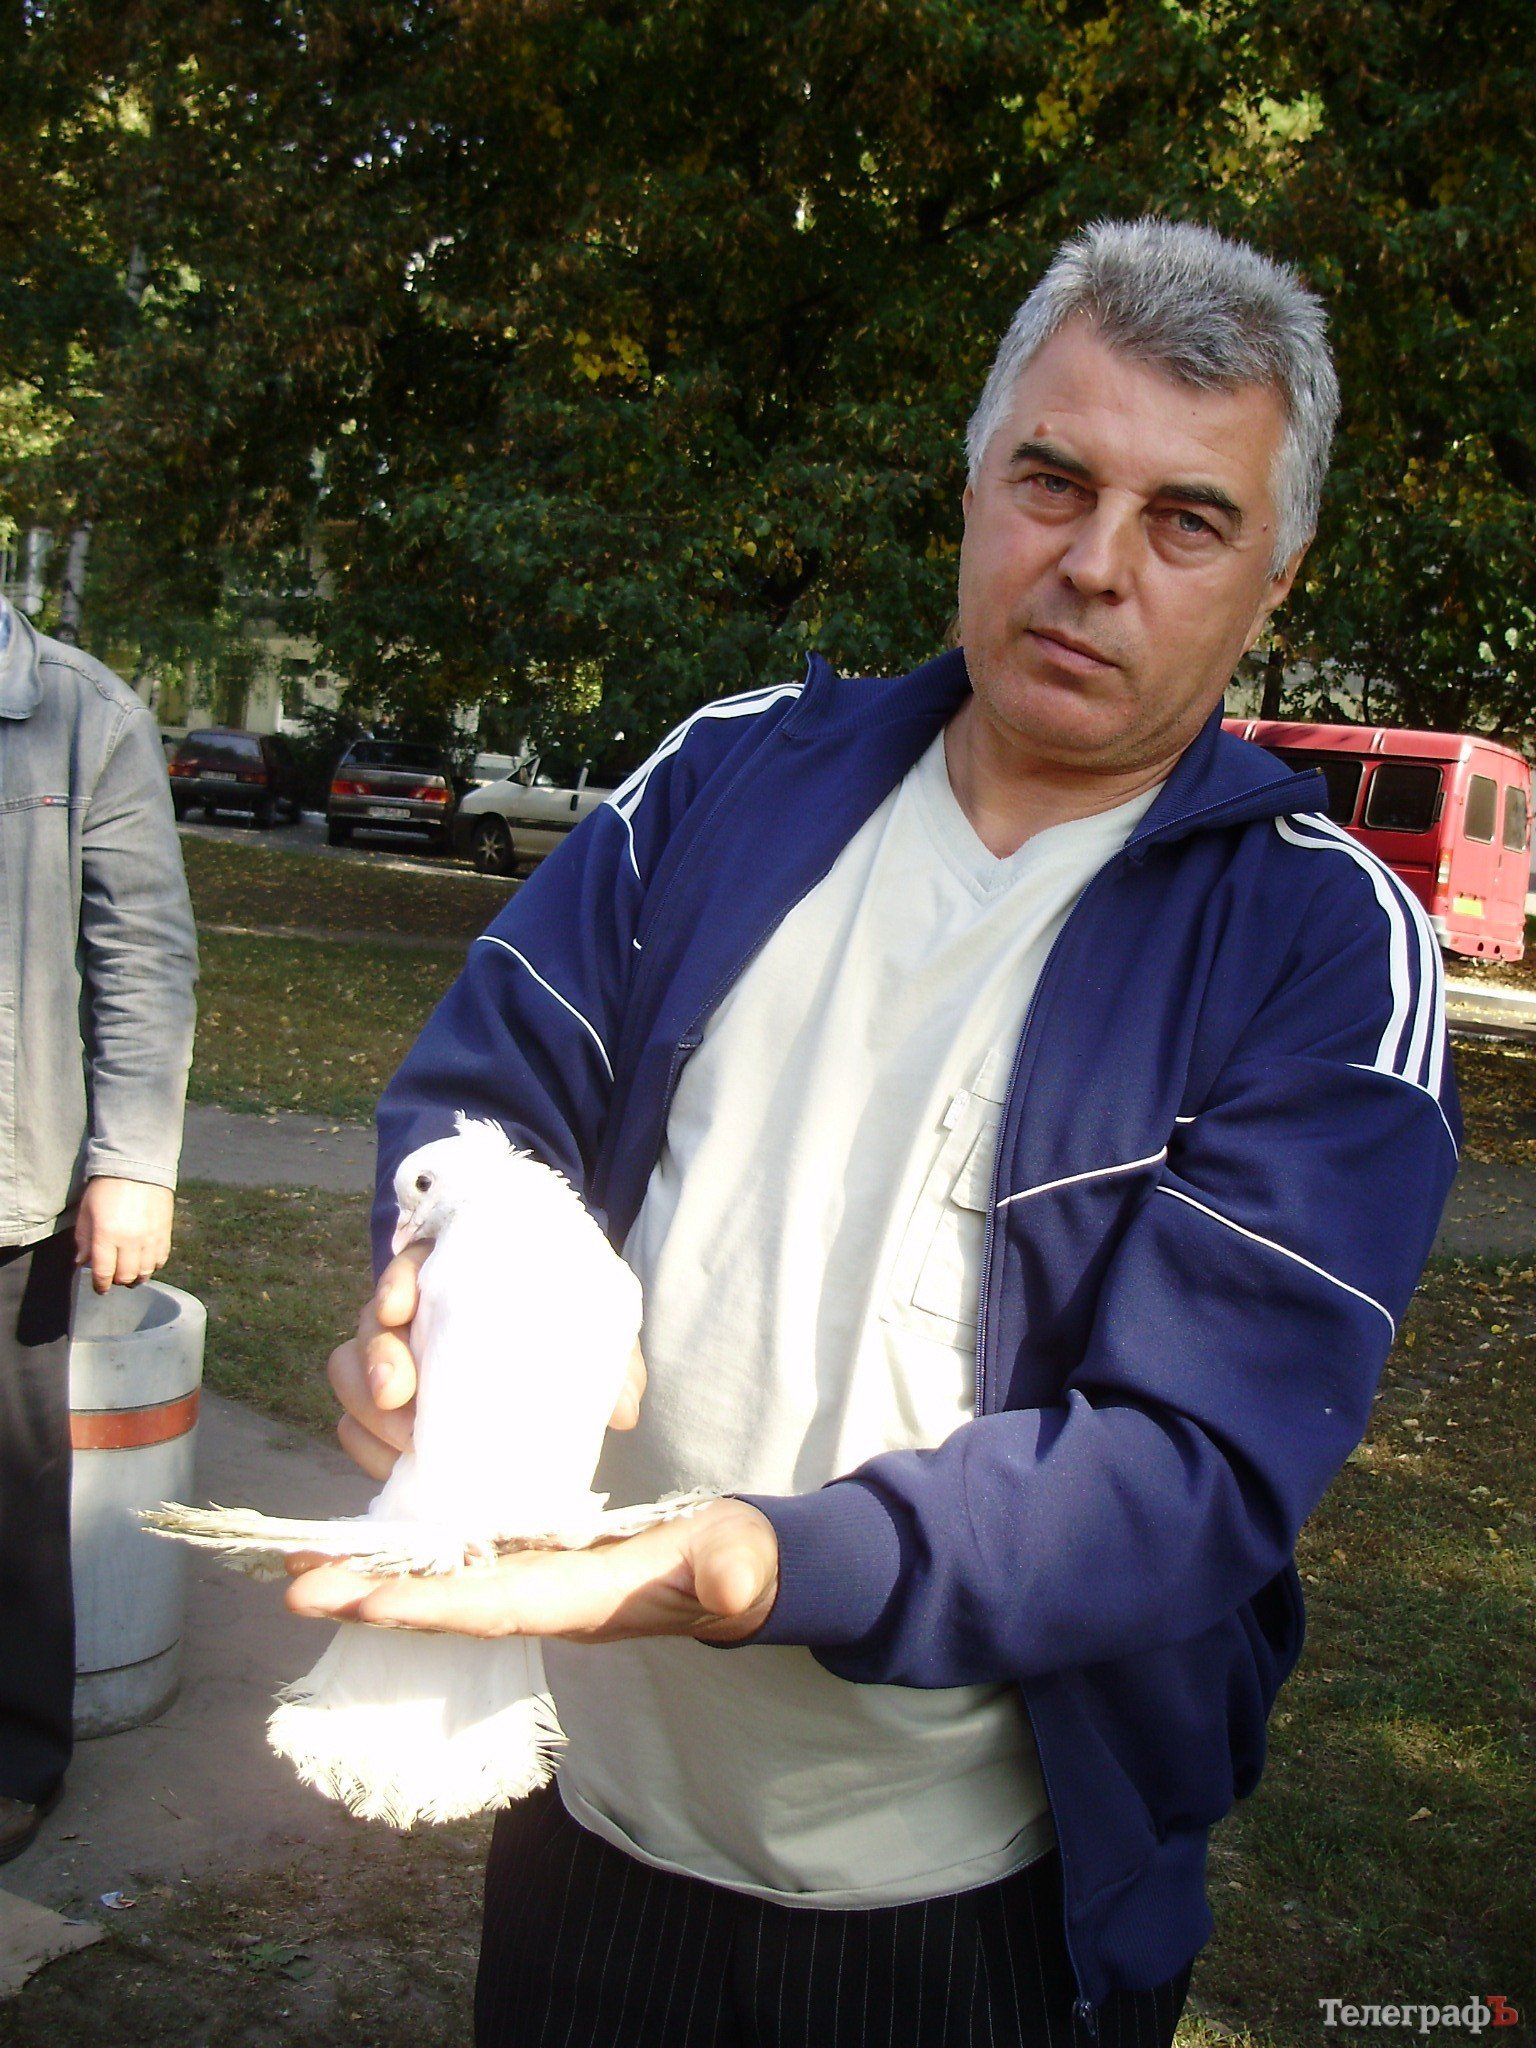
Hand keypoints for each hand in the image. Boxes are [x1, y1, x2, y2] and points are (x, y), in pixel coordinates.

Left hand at [74, 1178, 173, 1293]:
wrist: (138, 1167)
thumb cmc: (106, 1188)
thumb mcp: (86, 1212)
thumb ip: (83, 1239)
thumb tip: (83, 1262)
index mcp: (106, 1235)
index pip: (103, 1273)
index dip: (100, 1285)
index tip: (99, 1287)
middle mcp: (130, 1241)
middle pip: (126, 1277)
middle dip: (117, 1281)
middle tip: (113, 1277)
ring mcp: (150, 1238)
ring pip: (145, 1272)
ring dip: (136, 1277)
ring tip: (131, 1273)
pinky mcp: (166, 1233)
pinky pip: (161, 1259)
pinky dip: (153, 1266)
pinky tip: (145, 1262)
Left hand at [285, 1496, 778, 1645]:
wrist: (737, 1572)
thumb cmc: (736, 1562)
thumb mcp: (739, 1559)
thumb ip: (731, 1571)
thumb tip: (729, 1584)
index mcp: (581, 1602)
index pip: (495, 1606)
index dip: (431, 1604)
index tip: (367, 1600)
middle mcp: (542, 1603)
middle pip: (445, 1605)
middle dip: (372, 1597)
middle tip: (295, 1586)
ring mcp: (532, 1587)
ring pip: (440, 1586)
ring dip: (373, 1579)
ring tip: (303, 1565)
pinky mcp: (530, 1564)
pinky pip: (455, 1566)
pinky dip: (406, 1559)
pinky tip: (363, 1547)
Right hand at [327, 1246, 649, 1481]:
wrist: (546, 1356)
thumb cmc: (562, 1330)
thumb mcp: (592, 1333)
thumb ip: (612, 1362)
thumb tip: (623, 1412)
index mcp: (455, 1275)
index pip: (410, 1264)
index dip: (395, 1282)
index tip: (399, 1307)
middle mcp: (413, 1314)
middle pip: (370, 1325)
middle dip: (375, 1358)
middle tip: (397, 1392)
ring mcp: (391, 1360)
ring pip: (349, 1373)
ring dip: (367, 1410)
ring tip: (406, 1442)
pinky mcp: (384, 1410)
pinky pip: (352, 1423)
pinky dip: (367, 1446)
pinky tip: (396, 1467)